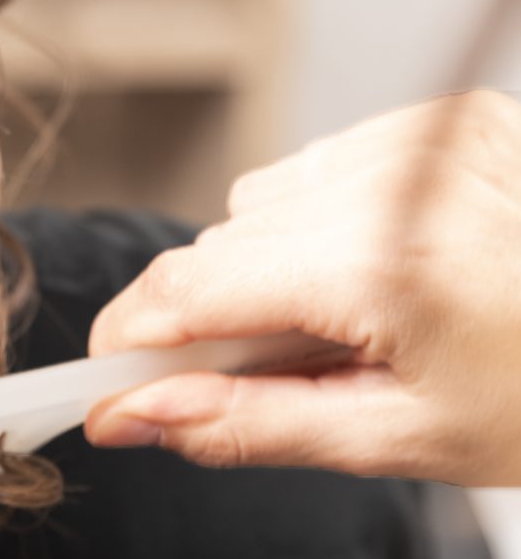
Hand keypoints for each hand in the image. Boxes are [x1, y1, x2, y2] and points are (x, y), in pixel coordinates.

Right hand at [83, 91, 520, 485]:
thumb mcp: (404, 441)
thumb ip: (255, 426)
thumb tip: (143, 419)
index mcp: (391, 266)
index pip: (199, 288)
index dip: (134, 342)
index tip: (102, 389)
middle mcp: (406, 180)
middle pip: (225, 243)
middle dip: (210, 320)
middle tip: (244, 388)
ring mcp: (433, 136)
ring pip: (269, 199)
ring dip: (272, 267)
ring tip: (348, 331)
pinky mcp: (456, 118)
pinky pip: (330, 166)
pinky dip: (329, 221)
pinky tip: (387, 275)